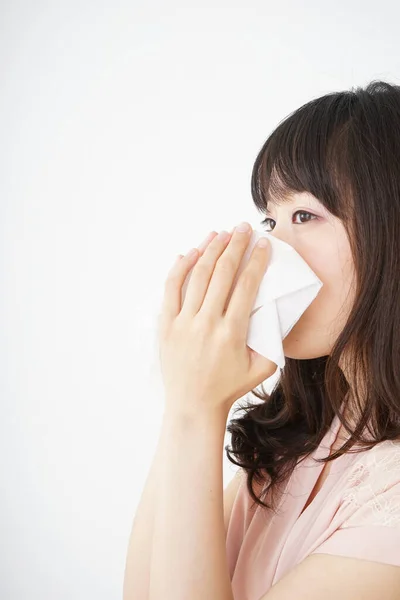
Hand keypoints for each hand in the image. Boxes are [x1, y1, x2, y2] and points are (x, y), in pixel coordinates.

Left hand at [157, 223, 276, 419]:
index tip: (263, 244)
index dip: (257, 260)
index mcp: (232, 333)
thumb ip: (274, 341)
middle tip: (243, 228)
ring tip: (220, 233)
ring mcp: (183, 322)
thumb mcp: (262, 368)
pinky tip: (191, 253)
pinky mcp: (166, 324)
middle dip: (235, 245)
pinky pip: (171, 288)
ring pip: (196, 275)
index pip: (247, 285)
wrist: (192, 405)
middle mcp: (206, 323)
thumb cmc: (229, 387)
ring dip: (209, 250)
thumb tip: (279, 311)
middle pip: (222, 273)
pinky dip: (180, 267)